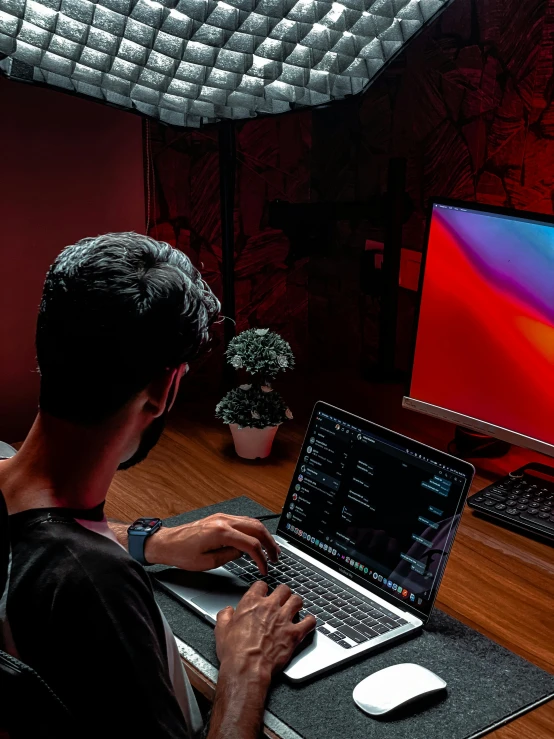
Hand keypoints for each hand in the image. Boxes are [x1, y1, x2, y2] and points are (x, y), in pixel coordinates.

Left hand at [144, 514, 279, 573]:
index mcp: (221, 532)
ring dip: (263, 535)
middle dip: (269, 543)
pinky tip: (256, 540)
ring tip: (270, 549)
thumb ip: (229, 556)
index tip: (265, 568)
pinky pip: (243, 521)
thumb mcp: (206, 562)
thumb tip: (242, 553)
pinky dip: (253, 530)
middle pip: (256, 528)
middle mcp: (223, 520)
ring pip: (251, 522)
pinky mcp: (219, 518)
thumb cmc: (181, 553)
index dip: (261, 558)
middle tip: (276, 557)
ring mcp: (222, 517)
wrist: (166, 542)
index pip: (251, 544)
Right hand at [215, 582, 315, 682]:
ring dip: (296, 603)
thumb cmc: (235, 651)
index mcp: (251, 603)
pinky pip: (309, 622)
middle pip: (283, 589)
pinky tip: (308, 622)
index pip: (261, 585)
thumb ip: (224, 616)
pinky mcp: (294, 633)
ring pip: (297, 600)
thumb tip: (227, 611)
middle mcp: (270, 607)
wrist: (247, 668)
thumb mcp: (221, 630)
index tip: (263, 593)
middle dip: (283, 593)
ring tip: (295, 607)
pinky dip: (310, 621)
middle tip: (282, 599)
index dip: (262, 589)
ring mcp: (284, 619)